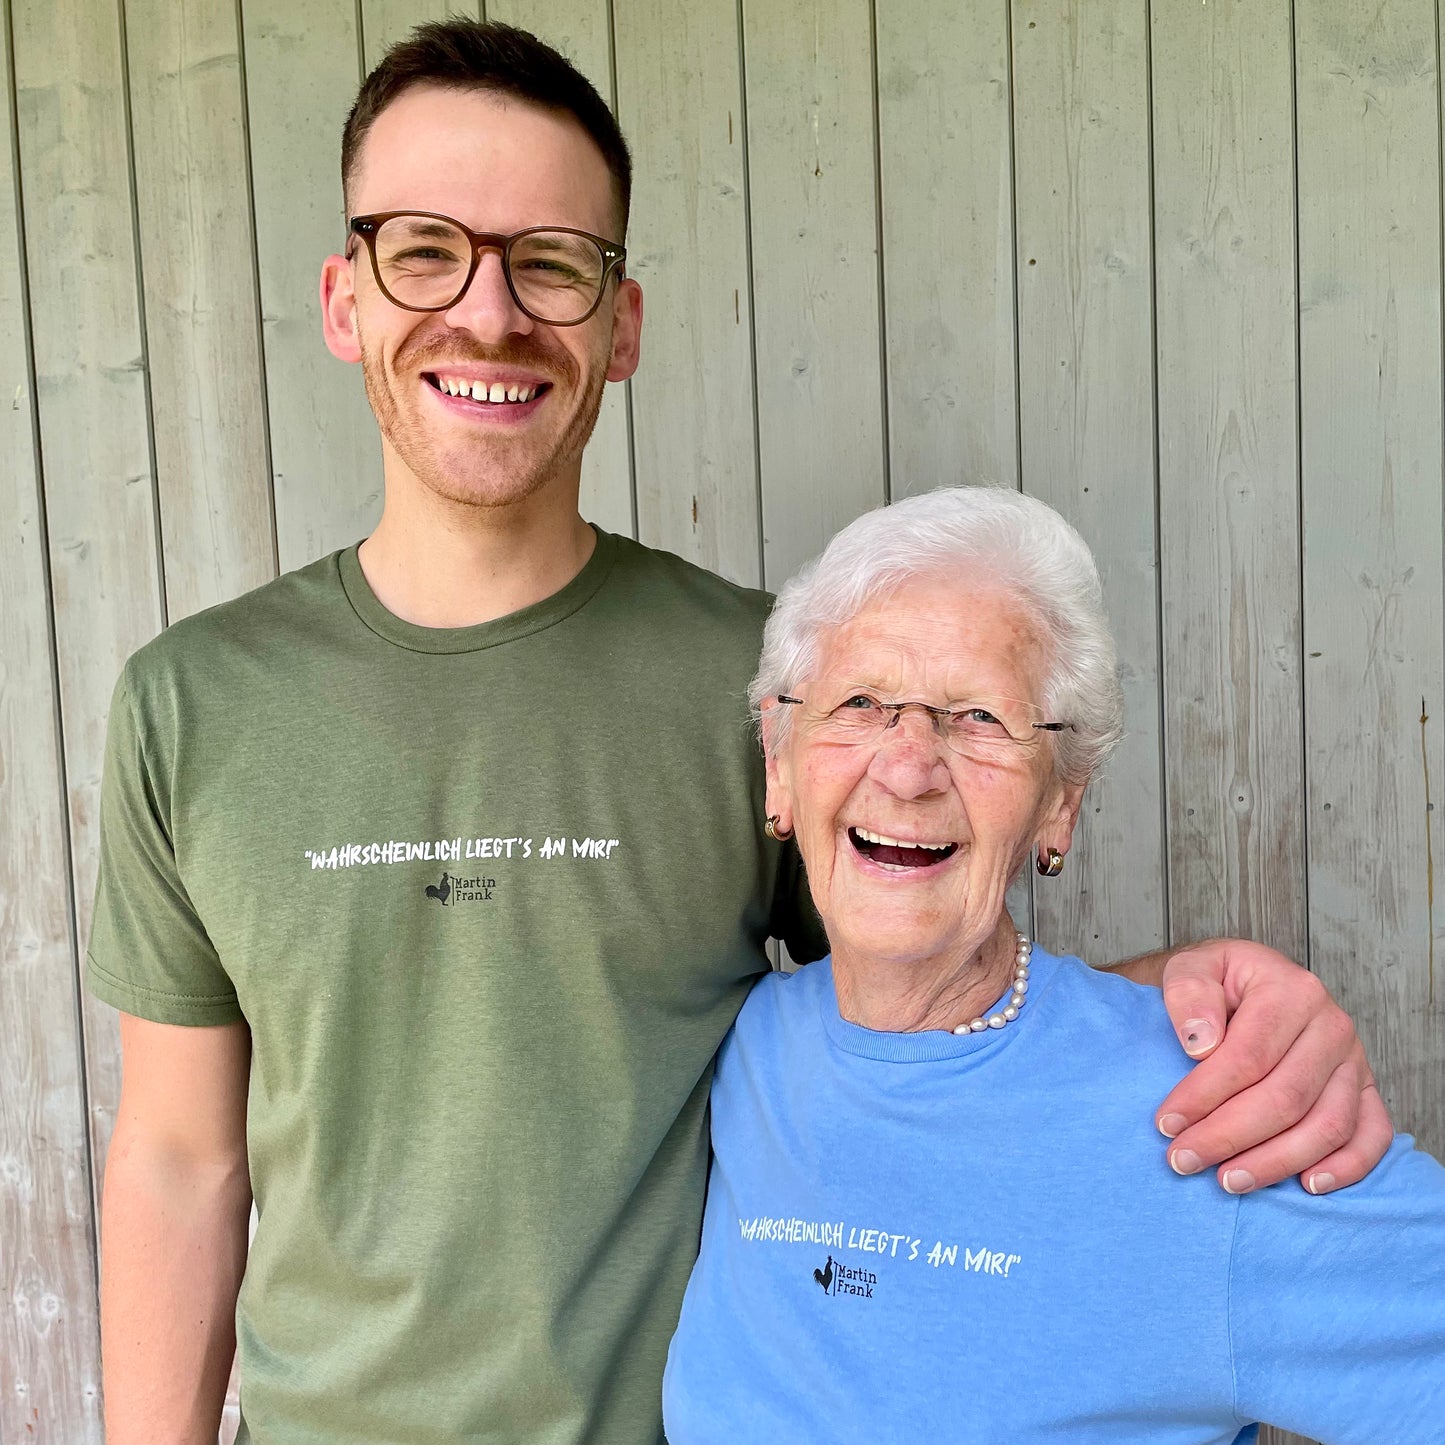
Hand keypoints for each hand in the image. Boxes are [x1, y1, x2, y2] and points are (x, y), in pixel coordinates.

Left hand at [1154, 939, 1392, 1193]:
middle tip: (1184, 1160)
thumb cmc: (1217, 982)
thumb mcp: (1190, 966)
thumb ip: (1188, 993)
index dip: (1205, 1096)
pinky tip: (1307, 1185)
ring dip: (1276, 1162)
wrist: (1245, 983)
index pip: (1247, 1056)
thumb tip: (1200, 1043)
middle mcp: (1332, 1025)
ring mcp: (1355, 1061)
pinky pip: (1371, 1136)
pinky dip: (1346, 1167)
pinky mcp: (1366, 1090)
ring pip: (1327, 1126)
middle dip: (1229, 1137)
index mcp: (1291, 990)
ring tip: (1228, 1180)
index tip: (1166, 1124)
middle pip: (1285, 1097)